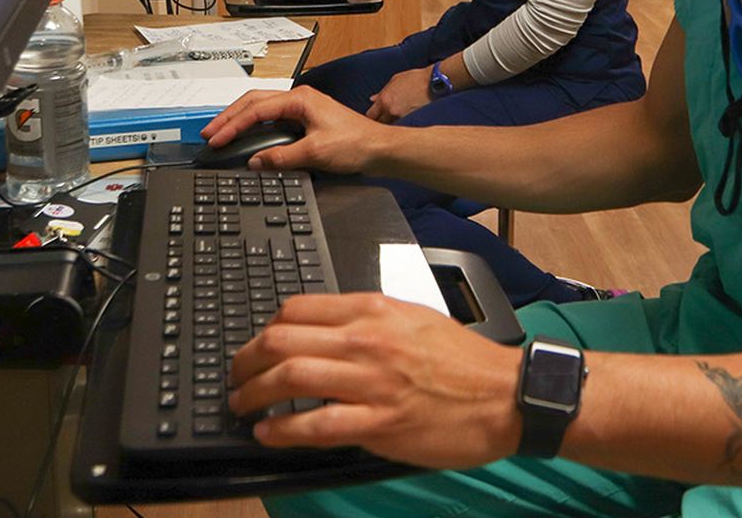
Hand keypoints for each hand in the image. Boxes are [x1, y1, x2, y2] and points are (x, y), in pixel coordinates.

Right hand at [200, 86, 385, 173]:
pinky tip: (248, 137)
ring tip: (221, 133)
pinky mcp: (306, 120)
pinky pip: (273, 118)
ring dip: (240, 120)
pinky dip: (255, 126)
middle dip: (229, 117)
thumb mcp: (315, 153)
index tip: (216, 139)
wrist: (379, 150)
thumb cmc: (356, 144)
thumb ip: (281, 157)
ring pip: (262, 108)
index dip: (232, 125)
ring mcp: (302, 108)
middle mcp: (299, 99)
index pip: (255, 109)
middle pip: (254, 102)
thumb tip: (255, 162)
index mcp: (299, 99)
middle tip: (209, 132)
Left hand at [228, 293, 521, 468]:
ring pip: (291, 378)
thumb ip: (369, 321)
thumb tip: (324, 333)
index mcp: (374, 310)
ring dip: (253, 395)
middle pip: (281, 341)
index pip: (296, 308)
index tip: (256, 346)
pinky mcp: (380, 423)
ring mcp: (372, 382)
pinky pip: (316, 425)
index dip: (264, 329)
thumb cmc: (464, 361)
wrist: (506, 395)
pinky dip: (283, 430)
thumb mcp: (413, 318)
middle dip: (245, 361)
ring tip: (241, 406)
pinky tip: (268, 433)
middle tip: (235, 377)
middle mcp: (367, 340)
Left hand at [367, 66, 432, 123]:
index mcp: (384, 99)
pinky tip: (402, 122)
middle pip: (378, 124)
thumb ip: (382, 91)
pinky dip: (400, 125)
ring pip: (390, 127)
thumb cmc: (414, 78)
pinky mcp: (412, 121)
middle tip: (381, 121)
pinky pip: (401, 126)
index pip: (370, 115)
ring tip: (392, 121)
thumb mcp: (395, 80)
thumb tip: (372, 99)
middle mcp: (390, 110)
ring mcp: (401, 117)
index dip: (371, 116)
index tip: (374, 116)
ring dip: (389, 125)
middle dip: (378, 123)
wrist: (433, 82)